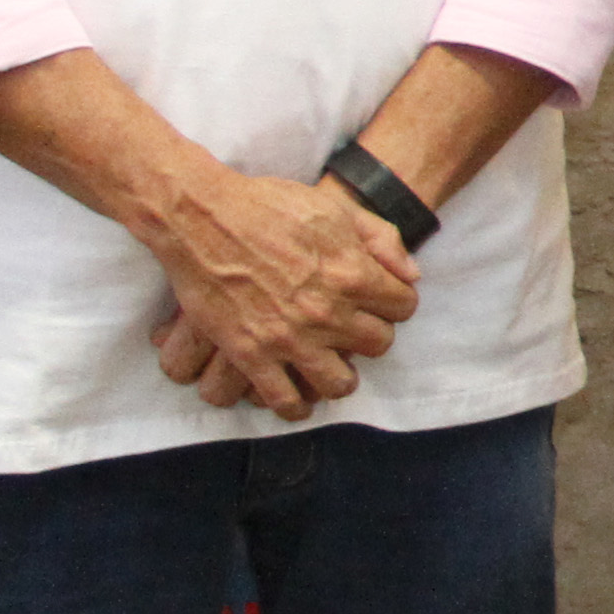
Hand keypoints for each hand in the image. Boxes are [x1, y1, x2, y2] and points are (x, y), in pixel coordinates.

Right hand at [141, 166, 417, 421]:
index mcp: (354, 274)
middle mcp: (328, 312)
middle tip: (353, 330)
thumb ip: (382, 240)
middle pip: (378, 345)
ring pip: (338, 383)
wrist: (202, 218)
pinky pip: (284, 399)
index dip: (395, 303)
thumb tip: (411, 276)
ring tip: (330, 367)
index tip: (380, 302)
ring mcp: (289, 338)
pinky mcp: (250, 355)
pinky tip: (298, 399)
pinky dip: (295, 406)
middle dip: (371, 337)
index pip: (404, 307)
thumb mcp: (337, 209)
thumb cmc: (271, 206)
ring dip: (339, 377)